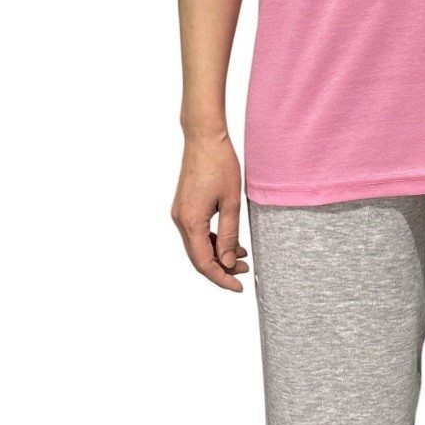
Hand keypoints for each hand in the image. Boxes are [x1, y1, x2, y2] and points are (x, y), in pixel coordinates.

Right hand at [171, 132, 248, 291]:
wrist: (204, 138)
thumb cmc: (219, 164)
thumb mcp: (232, 202)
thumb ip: (229, 234)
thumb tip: (227, 261)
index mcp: (191, 222)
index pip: (204, 263)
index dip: (221, 278)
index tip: (238, 287)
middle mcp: (180, 220)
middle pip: (198, 257)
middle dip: (221, 268)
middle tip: (244, 272)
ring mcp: (180, 213)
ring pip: (197, 246)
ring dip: (218, 254)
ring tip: (242, 257)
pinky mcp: (184, 207)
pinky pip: (196, 233)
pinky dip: (212, 241)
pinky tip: (229, 241)